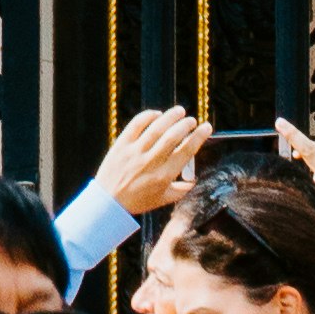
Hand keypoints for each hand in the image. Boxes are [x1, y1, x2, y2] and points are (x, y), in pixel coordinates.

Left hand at [94, 106, 206, 223]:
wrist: (108, 202)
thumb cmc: (138, 201)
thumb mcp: (162, 199)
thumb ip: (180, 190)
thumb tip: (194, 181)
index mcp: (164, 176)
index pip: (186, 151)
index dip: (198, 137)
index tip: (206, 127)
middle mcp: (151, 162)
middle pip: (172, 137)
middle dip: (186, 125)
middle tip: (192, 120)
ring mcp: (135, 152)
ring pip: (156, 128)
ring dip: (170, 117)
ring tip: (179, 111)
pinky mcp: (121, 145)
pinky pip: (136, 125)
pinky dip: (148, 116)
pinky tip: (157, 114)